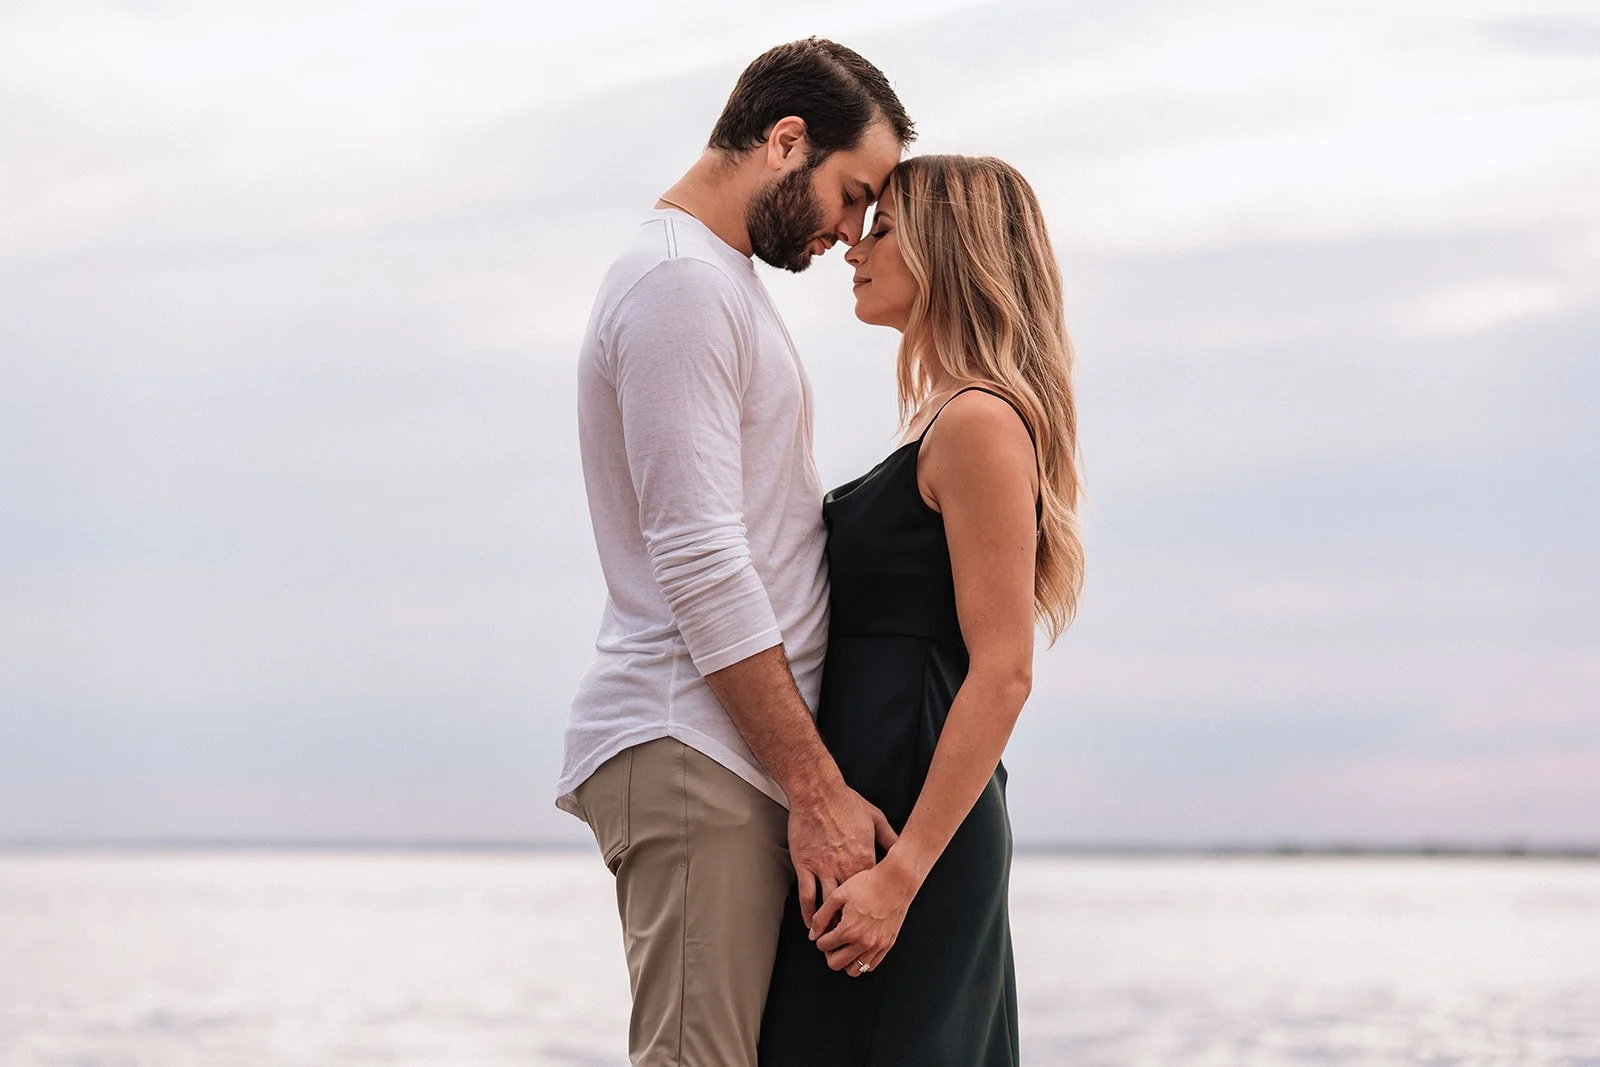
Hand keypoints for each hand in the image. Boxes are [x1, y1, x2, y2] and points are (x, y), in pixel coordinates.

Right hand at [787, 785, 897, 926]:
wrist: (818, 793)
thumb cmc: (847, 802)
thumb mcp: (876, 819)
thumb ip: (890, 838)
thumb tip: (903, 847)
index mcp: (865, 859)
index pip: (872, 892)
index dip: (873, 909)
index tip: (875, 922)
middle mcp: (846, 869)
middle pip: (852, 906)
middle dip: (852, 925)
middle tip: (853, 939)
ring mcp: (824, 868)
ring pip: (828, 906)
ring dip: (830, 925)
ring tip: (831, 939)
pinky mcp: (805, 866)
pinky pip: (807, 896)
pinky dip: (809, 913)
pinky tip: (810, 924)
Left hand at [808, 851, 919, 976]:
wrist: (895, 882)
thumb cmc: (868, 885)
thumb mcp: (838, 895)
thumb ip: (822, 917)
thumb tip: (813, 934)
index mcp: (848, 930)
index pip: (823, 946)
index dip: (820, 938)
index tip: (824, 931)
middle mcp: (863, 943)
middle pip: (835, 964)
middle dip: (829, 953)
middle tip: (832, 941)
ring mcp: (876, 946)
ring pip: (854, 970)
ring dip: (845, 960)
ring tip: (845, 946)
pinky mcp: (887, 945)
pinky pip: (871, 965)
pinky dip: (861, 961)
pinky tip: (858, 947)